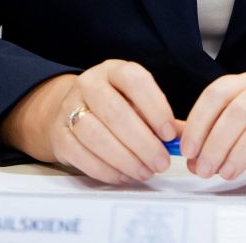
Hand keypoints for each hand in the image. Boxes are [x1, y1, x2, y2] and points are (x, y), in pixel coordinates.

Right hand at [0, 60, 178, 184]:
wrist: (66, 110)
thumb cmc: (112, 106)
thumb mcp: (137, 102)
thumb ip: (162, 119)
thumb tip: (187, 138)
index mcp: (114, 70)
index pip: (135, 81)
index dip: (155, 107)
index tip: (169, 134)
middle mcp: (90, 84)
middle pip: (116, 113)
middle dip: (143, 142)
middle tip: (161, 162)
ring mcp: (70, 107)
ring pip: (96, 135)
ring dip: (125, 158)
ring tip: (145, 171)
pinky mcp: (59, 134)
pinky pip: (81, 154)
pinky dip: (105, 169)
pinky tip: (123, 175)